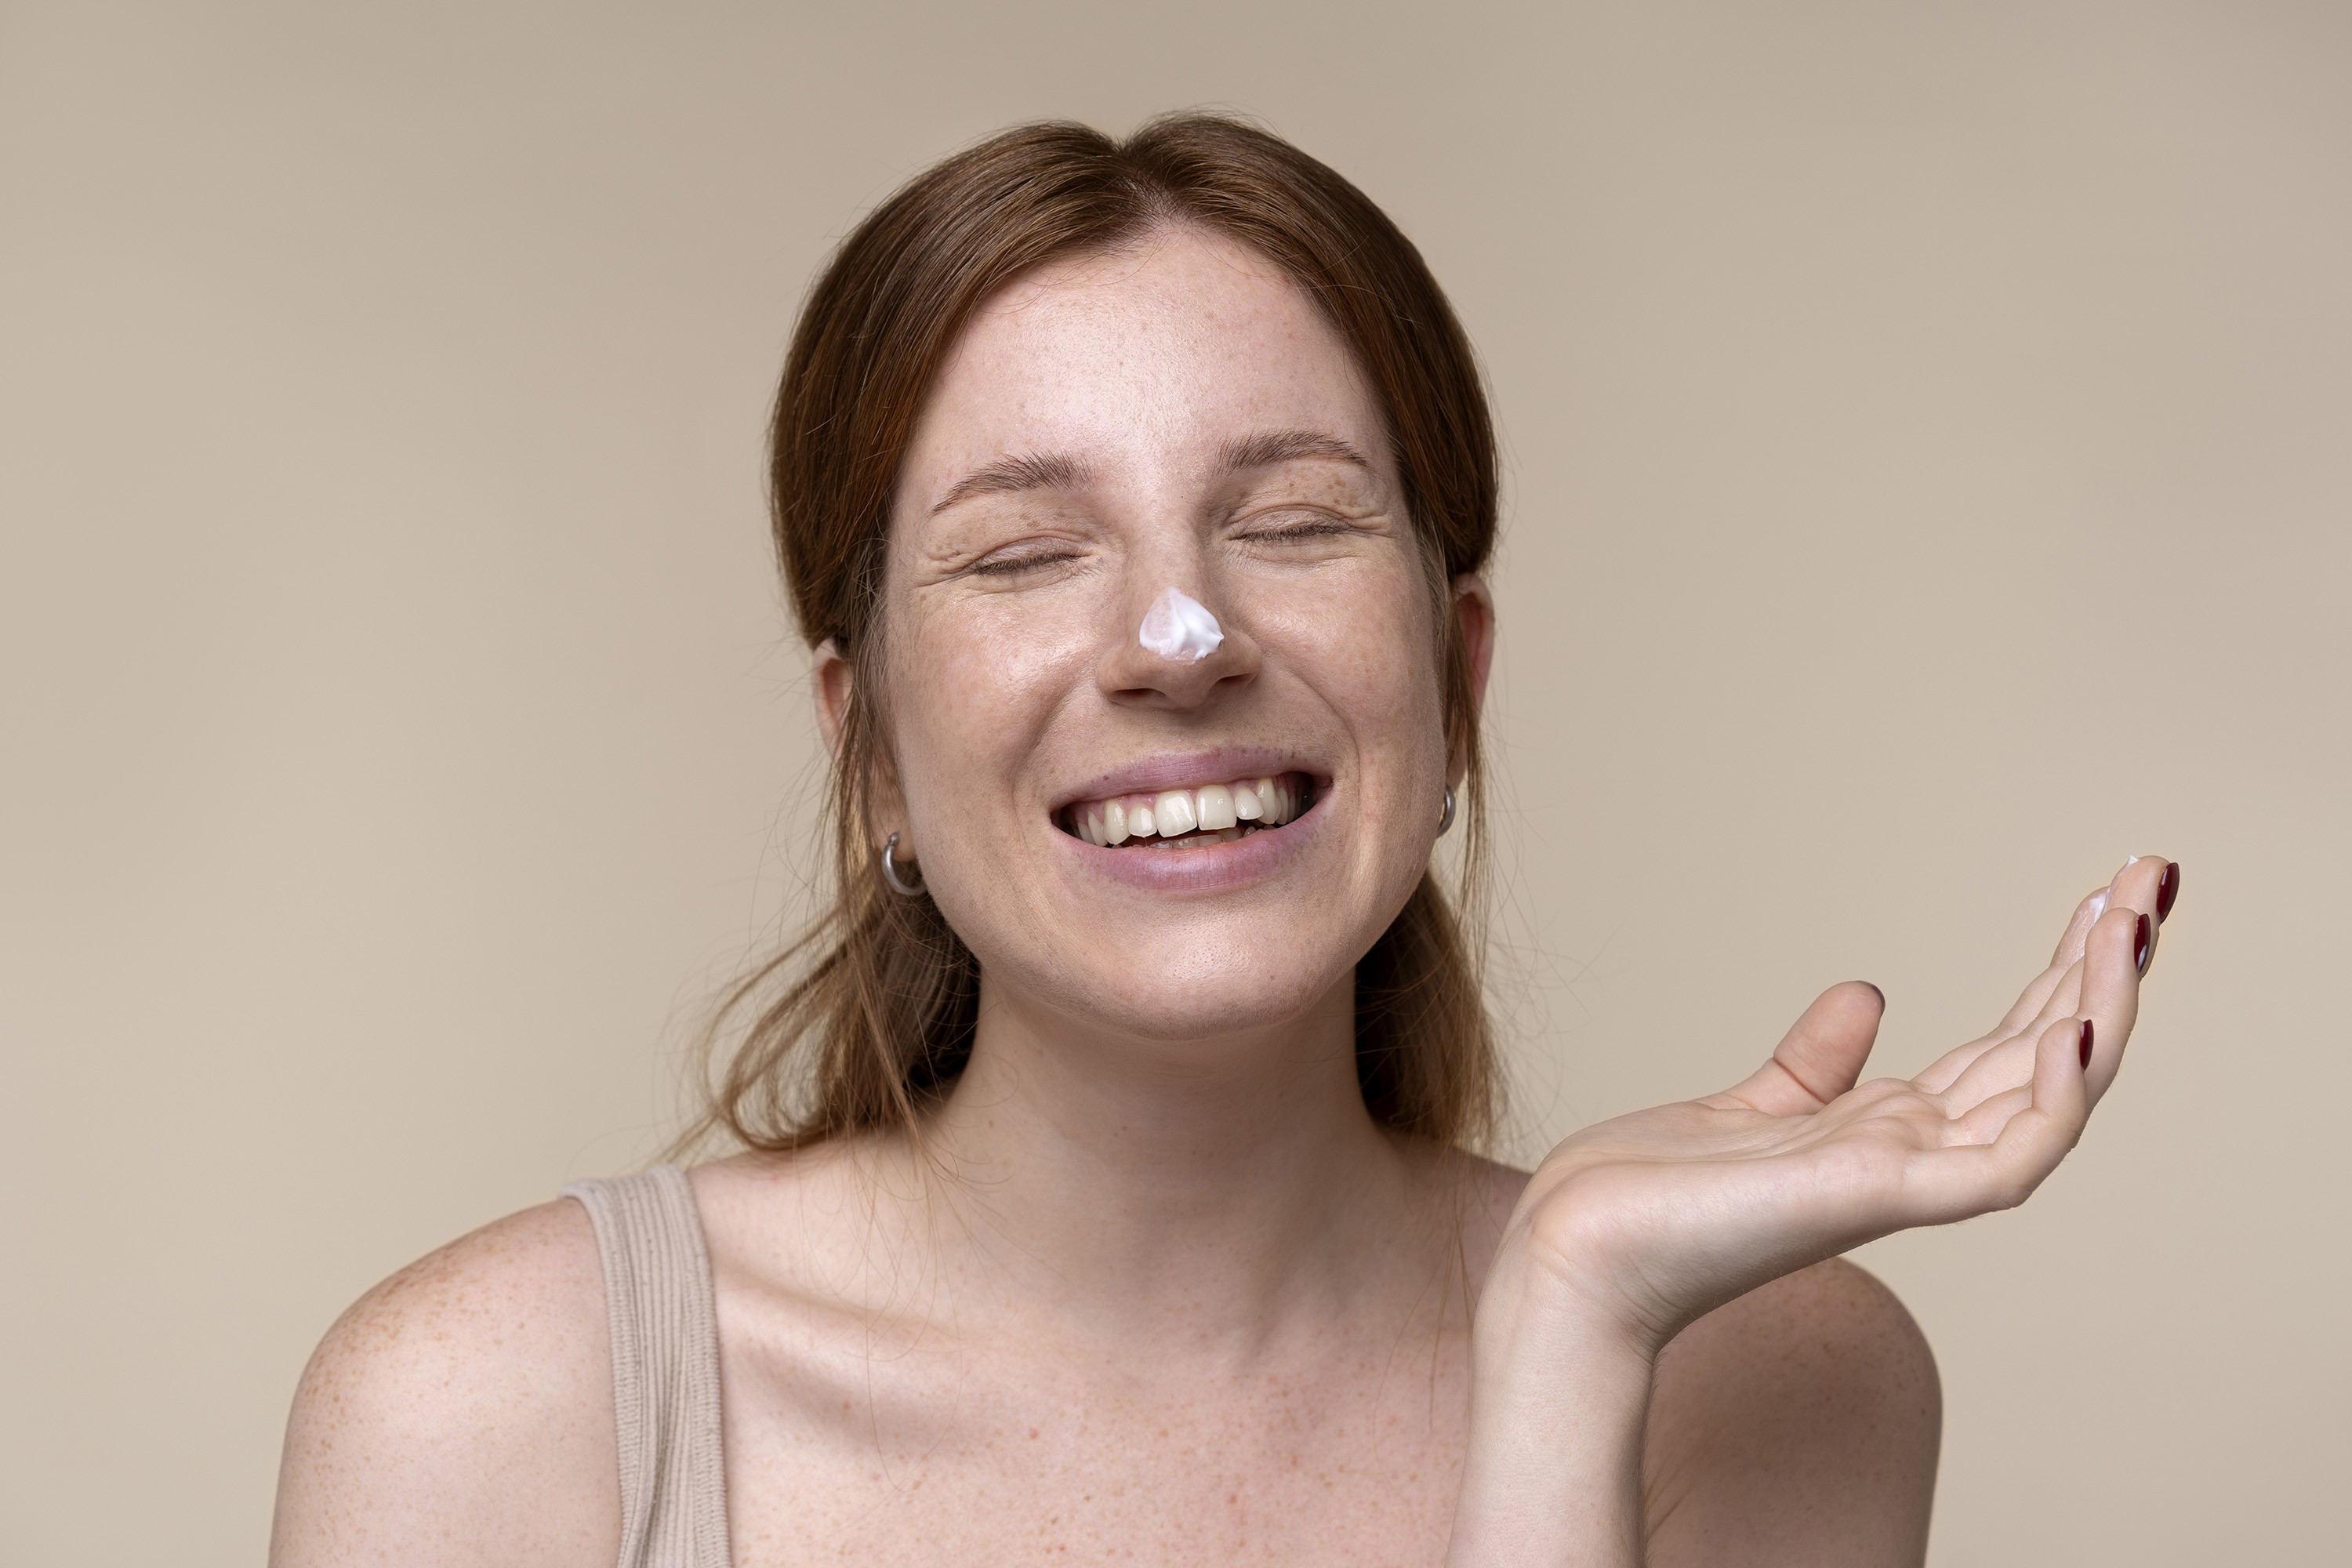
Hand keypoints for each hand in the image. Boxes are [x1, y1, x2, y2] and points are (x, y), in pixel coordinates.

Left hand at [1482, 854, 2178, 1363]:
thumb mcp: (1749, 1105)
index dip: (2061, 977)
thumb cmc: (1647, 1197)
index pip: (2008, 1050)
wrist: (1577, 1252)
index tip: (2103, 901)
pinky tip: (2073, 1028)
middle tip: (2151, 880)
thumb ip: (1816, 1062)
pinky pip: (2002, 1164)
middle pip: (2046, 1061)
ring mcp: (1901, 1180)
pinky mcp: (1875, 1198)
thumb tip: (1868, 993)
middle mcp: (1910, 1156)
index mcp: (1885, 1133)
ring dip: (2099, 1009)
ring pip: (2049, 1099)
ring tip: (2132, 924)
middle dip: (2103, 972)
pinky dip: (2051, 1101)